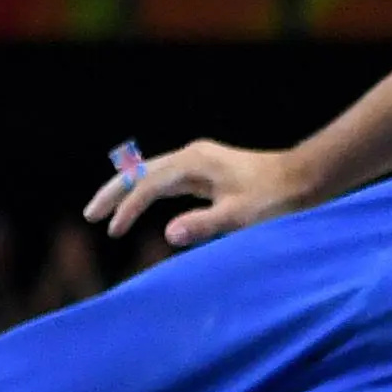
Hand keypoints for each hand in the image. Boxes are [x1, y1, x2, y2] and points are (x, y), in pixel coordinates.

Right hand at [81, 141, 313, 246]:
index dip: (128, 208)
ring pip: (152, 175)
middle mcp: (193, 156)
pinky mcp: (206, 171)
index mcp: (195, 163)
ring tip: (105, 213)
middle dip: (114, 193)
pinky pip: (166, 181)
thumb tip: (168, 234)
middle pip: (141, 173)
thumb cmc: (275, 200)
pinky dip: (147, 193)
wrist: (303, 180)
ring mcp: (199, 162)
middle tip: (89, 216)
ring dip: (128, 192)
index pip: (149, 186)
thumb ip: (204, 225)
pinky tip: (140, 206)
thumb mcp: (240, 217)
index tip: (114, 232)